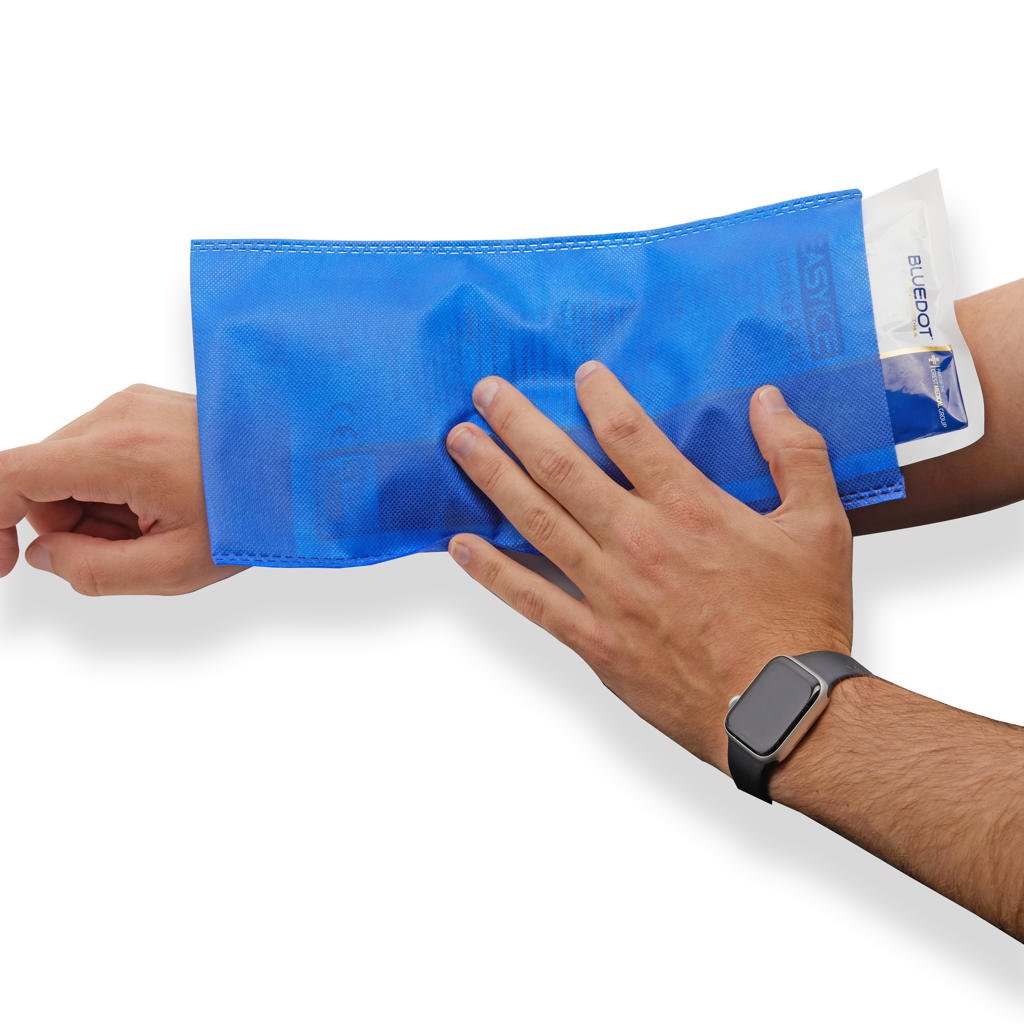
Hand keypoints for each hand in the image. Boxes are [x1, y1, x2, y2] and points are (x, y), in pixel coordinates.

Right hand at [0, 385, 243, 595]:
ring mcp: (132, 403)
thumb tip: (42, 554)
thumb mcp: (174, 567)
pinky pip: (100, 450)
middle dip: (69, 523)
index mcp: (118, 451)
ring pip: (70, 465)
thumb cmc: (253, 514)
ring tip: (159, 520)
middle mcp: (116, 413)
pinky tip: (164, 498)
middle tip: (135, 544)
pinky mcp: (146, 403)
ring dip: (96, 506)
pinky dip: (116, 484)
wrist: (309, 466)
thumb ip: (92, 570)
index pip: (10, 474)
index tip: (5, 562)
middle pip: (42, 477)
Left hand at [445, 362, 852, 771]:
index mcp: (688, 508)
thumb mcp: (821, 526)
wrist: (783, 712)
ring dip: (492, 477)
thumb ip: (796, 454)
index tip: (581, 374)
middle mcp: (637, 542)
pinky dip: (492, 572)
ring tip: (459, 443)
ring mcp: (609, 592)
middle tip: (484, 392)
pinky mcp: (595, 641)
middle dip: (518, 423)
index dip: (600, 396)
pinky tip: (459, 546)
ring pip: (536, 522)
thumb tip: (768, 399)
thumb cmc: (801, 620)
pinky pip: (532, 600)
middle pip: (562, 467)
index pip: (629, 433)